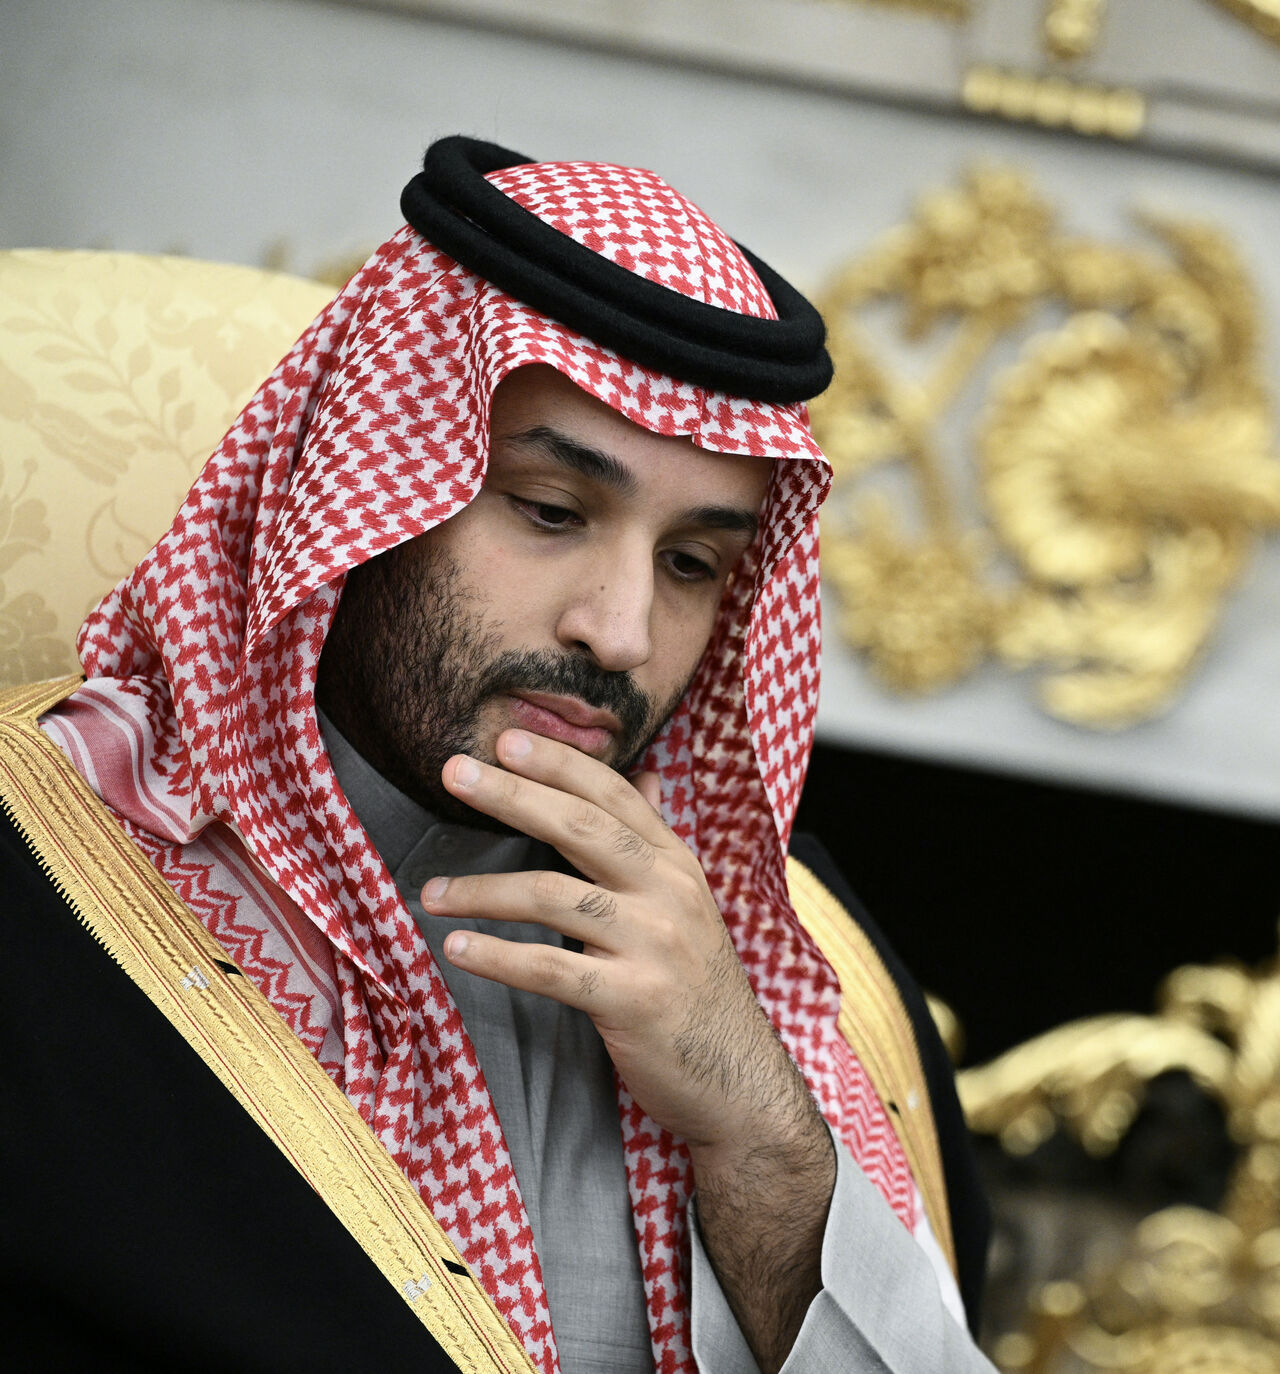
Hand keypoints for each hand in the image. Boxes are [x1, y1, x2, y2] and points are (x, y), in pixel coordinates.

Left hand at [421, 727, 819, 1162]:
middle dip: (512, 795)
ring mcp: (654, 944)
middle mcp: (668, 892)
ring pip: (555, 897)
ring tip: (432, 891)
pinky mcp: (633, 999)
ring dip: (484, 890)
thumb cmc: (696, 985)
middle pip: (579, 828)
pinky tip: (458, 949)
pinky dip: (498, 957)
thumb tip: (647, 772)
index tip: (505, 740)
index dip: (559, 763)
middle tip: (454, 773)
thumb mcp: (687, 901)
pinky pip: (551, 969)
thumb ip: (656, 839)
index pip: (612, 795)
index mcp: (675, 863)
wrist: (737, 1079)